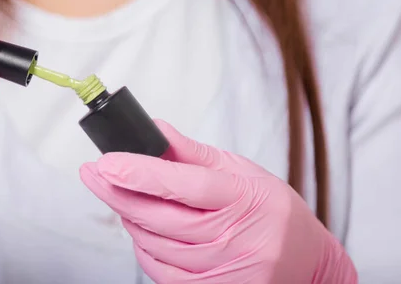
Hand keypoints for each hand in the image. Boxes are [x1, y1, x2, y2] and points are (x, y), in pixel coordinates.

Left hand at [80, 120, 356, 283]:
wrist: (306, 262)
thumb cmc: (272, 211)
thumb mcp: (242, 172)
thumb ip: (194, 153)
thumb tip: (156, 130)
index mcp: (245, 199)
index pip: (187, 185)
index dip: (142, 173)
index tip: (106, 162)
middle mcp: (236, 240)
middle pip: (161, 218)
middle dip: (118, 193)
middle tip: (94, 174)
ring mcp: (224, 273)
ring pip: (154, 245)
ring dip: (131, 219)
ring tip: (126, 196)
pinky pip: (160, 272)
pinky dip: (144, 248)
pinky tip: (144, 229)